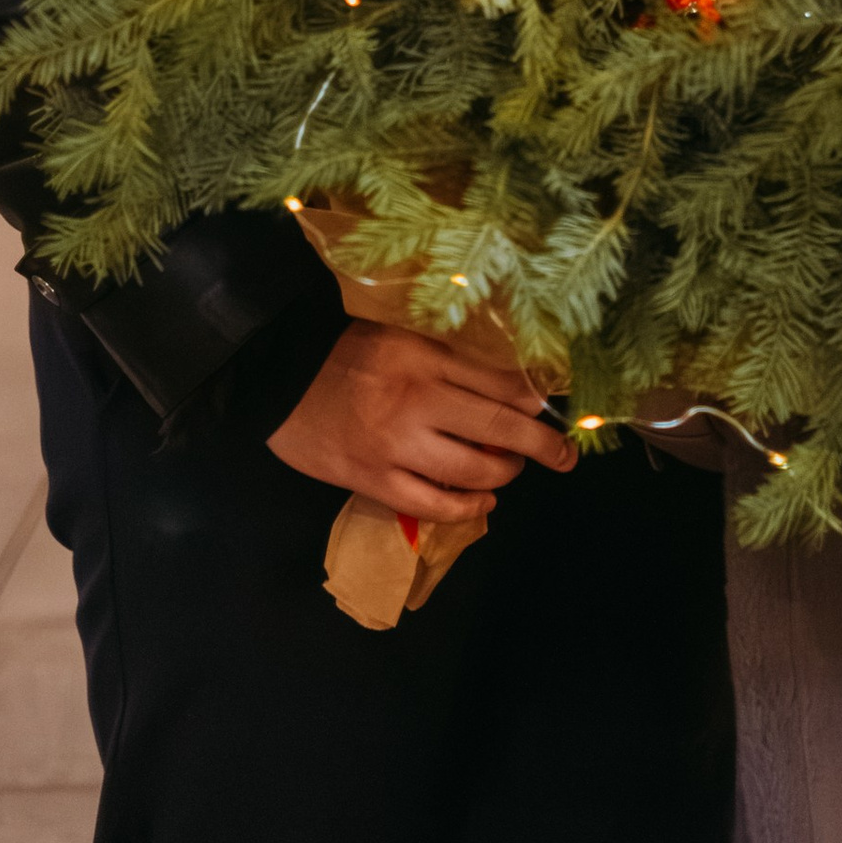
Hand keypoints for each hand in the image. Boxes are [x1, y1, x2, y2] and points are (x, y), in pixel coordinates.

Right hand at [267, 320, 573, 522]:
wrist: (277, 376)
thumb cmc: (343, 351)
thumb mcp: (400, 335)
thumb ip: (449, 355)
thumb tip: (510, 381)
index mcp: (423, 355)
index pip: (498, 380)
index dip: (536, 399)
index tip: (557, 408)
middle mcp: (415, 399)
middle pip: (497, 426)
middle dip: (542, 444)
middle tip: (565, 455)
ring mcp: (394, 445)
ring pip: (471, 469)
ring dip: (504, 473)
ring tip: (510, 469)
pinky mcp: (373, 479)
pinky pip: (432, 504)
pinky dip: (466, 507)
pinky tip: (482, 501)